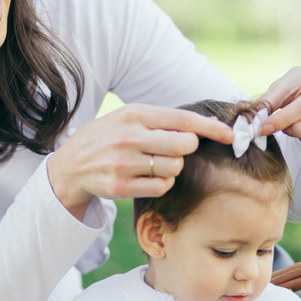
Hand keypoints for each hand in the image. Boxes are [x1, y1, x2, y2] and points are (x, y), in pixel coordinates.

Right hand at [47, 104, 233, 218]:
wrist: (71, 163)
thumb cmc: (111, 135)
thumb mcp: (132, 117)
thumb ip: (166, 120)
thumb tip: (210, 123)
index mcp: (135, 114)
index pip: (183, 120)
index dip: (210, 128)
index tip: (229, 134)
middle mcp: (128, 136)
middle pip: (182, 145)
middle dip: (188, 149)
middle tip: (178, 149)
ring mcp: (123, 163)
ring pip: (173, 168)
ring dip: (173, 167)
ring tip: (157, 162)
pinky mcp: (120, 186)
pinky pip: (161, 187)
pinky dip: (163, 183)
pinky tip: (149, 176)